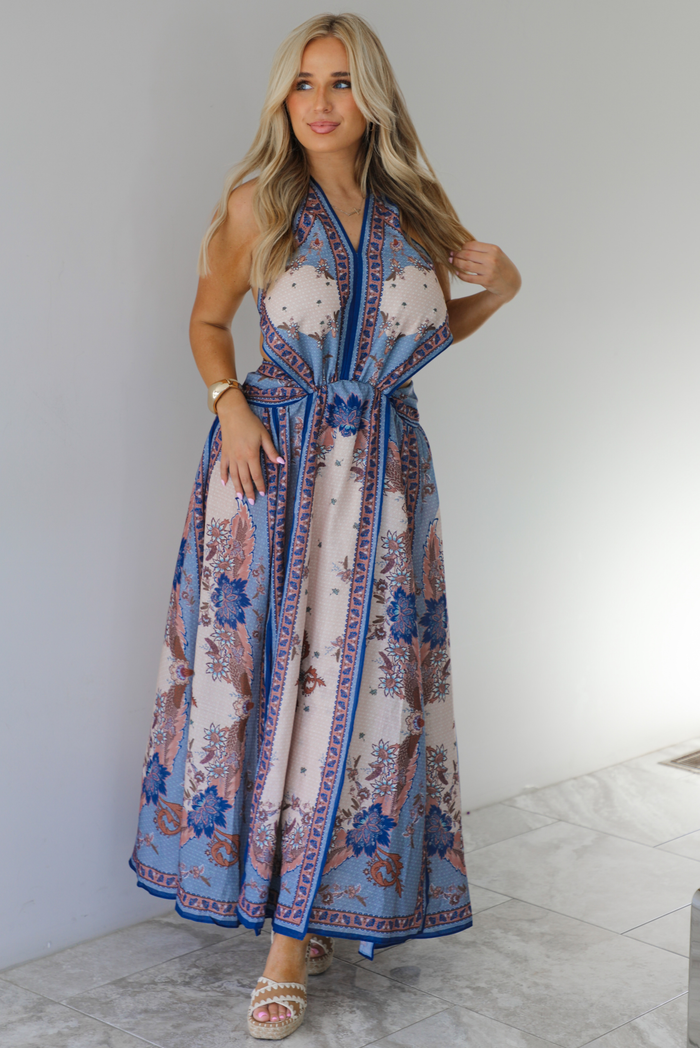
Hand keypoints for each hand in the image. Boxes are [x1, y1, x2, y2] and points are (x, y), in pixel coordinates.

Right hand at [216, 389, 283, 503]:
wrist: (233, 413)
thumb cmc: (250, 423)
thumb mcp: (264, 435)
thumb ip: (271, 451)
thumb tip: (280, 462)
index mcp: (251, 455)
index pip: (256, 475)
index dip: (260, 485)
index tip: (263, 493)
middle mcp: (240, 458)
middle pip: (245, 479)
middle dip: (249, 491)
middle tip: (252, 502)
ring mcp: (231, 456)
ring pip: (234, 476)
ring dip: (237, 487)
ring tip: (239, 497)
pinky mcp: (224, 453)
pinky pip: (223, 467)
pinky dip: (223, 476)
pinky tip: (224, 483)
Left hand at [449, 241, 520, 301]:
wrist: (511, 282)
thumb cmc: (501, 265)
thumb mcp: (496, 253)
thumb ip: (482, 249)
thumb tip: (463, 246)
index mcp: (493, 249)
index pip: (472, 245)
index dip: (462, 247)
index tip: (457, 249)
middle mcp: (491, 259)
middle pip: (467, 254)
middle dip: (456, 254)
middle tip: (451, 255)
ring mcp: (489, 271)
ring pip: (466, 266)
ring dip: (456, 263)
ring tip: (452, 262)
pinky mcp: (486, 281)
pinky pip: (469, 278)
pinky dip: (461, 275)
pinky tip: (458, 273)